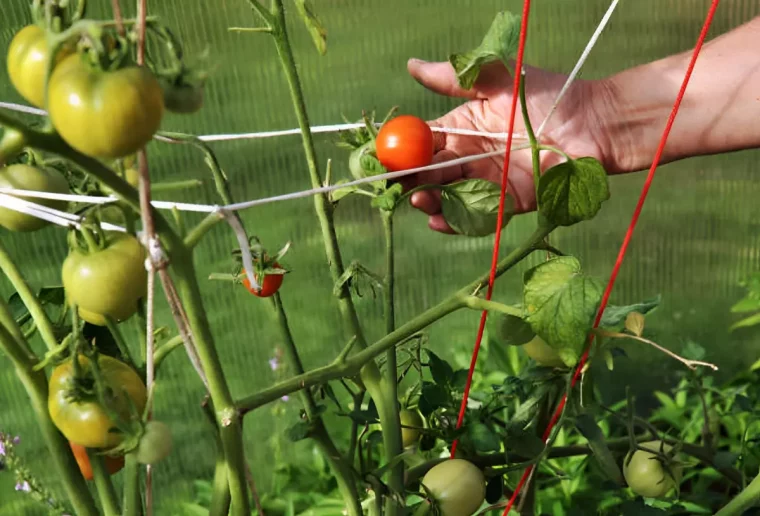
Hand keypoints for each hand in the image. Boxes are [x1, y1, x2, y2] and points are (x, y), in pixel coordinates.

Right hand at [400, 58, 613, 233]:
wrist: (596, 122)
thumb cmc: (550, 94)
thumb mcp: (499, 78)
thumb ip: (456, 78)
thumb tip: (411, 65)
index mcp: (464, 127)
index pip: (425, 139)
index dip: (402, 147)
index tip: (383, 152)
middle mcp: (471, 157)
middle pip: (431, 172)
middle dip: (411, 178)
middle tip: (395, 182)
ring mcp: (489, 183)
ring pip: (449, 196)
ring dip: (430, 200)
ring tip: (418, 198)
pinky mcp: (509, 204)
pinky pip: (478, 216)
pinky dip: (456, 221)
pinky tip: (438, 220)